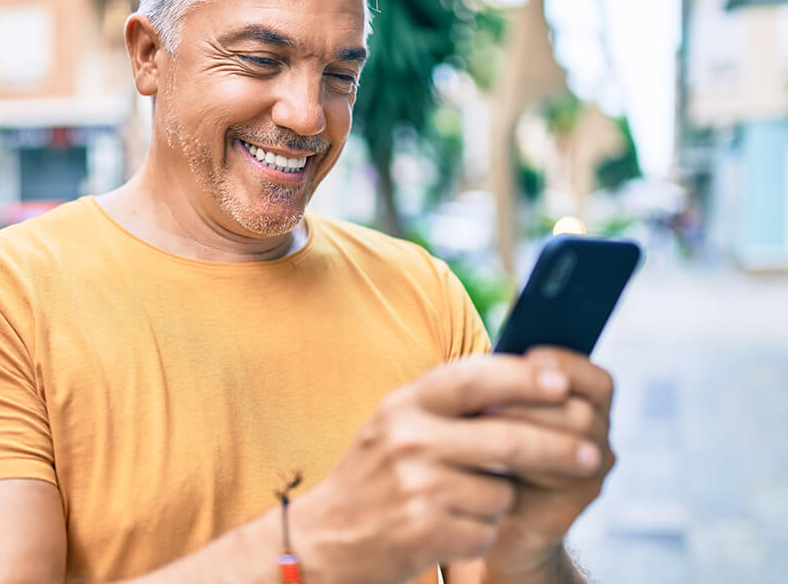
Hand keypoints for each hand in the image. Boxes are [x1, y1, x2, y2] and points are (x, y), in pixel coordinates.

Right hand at [291, 355, 603, 583]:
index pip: (473, 378)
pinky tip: (448, 529)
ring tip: (462, 503)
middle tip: (592, 455)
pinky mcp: (424, 532)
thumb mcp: (397, 423)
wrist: (325, 539)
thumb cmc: (375, 475)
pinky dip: (479, 533)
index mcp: (404, 404)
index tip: (563, 380)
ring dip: (499, 503)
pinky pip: (486, 530)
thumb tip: (528, 378)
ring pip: (502, 492)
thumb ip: (447, 402)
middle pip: (507, 439)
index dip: (523, 377)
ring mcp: (415, 486)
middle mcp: (407, 438)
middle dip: (558, 448)